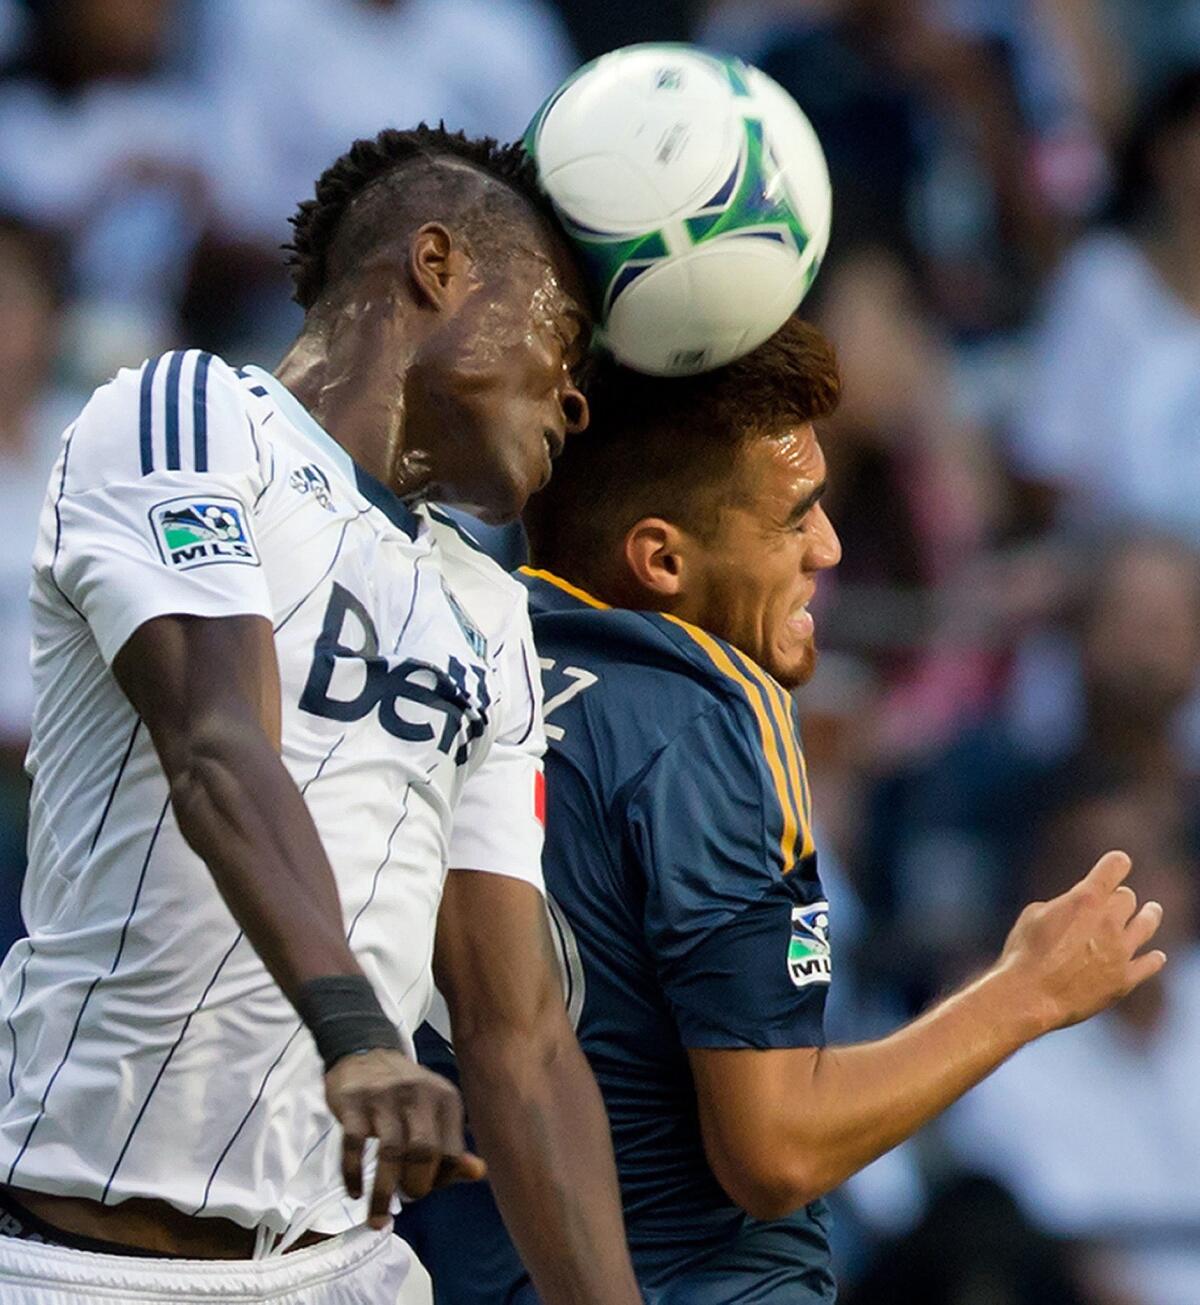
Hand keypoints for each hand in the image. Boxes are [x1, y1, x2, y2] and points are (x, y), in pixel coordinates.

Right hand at [325, 1048, 486, 1227]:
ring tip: (378, 1219)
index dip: (440, 1179)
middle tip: (405, 1199)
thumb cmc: (406, 1094)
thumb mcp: (436, 1111)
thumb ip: (454, 1146)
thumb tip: (479, 1173)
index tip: (426, 1189)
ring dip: (384, 1193)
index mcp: (445, 1099)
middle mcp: (418, 1095)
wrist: (365, 1053)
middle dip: (415, 1186)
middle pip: (424, 1152)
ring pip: (391, 1152)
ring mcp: (384, 1098)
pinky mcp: (353, 1104)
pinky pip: (354, 1145)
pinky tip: (355, 1192)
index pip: (451, 1152)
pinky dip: (354, 1174)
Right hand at [998, 851, 1165, 1033]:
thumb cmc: (1024, 953)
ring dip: (1148, 916)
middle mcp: (1109, 921)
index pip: (1116, 865)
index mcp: (1085, 898)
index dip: (1116, 863)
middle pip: (1128, 897)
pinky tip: (1156, 956)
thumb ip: (1063, 905)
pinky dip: (1153, 957)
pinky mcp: (1125, 979)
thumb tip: (1076, 909)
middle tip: (1112, 902)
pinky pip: (1151, 962)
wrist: (1029, 996)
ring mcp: (1121, 951)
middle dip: (1118, 897)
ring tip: (1152, 911)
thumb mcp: (1034, 914)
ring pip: (1147, 924)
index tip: (1117, 864)